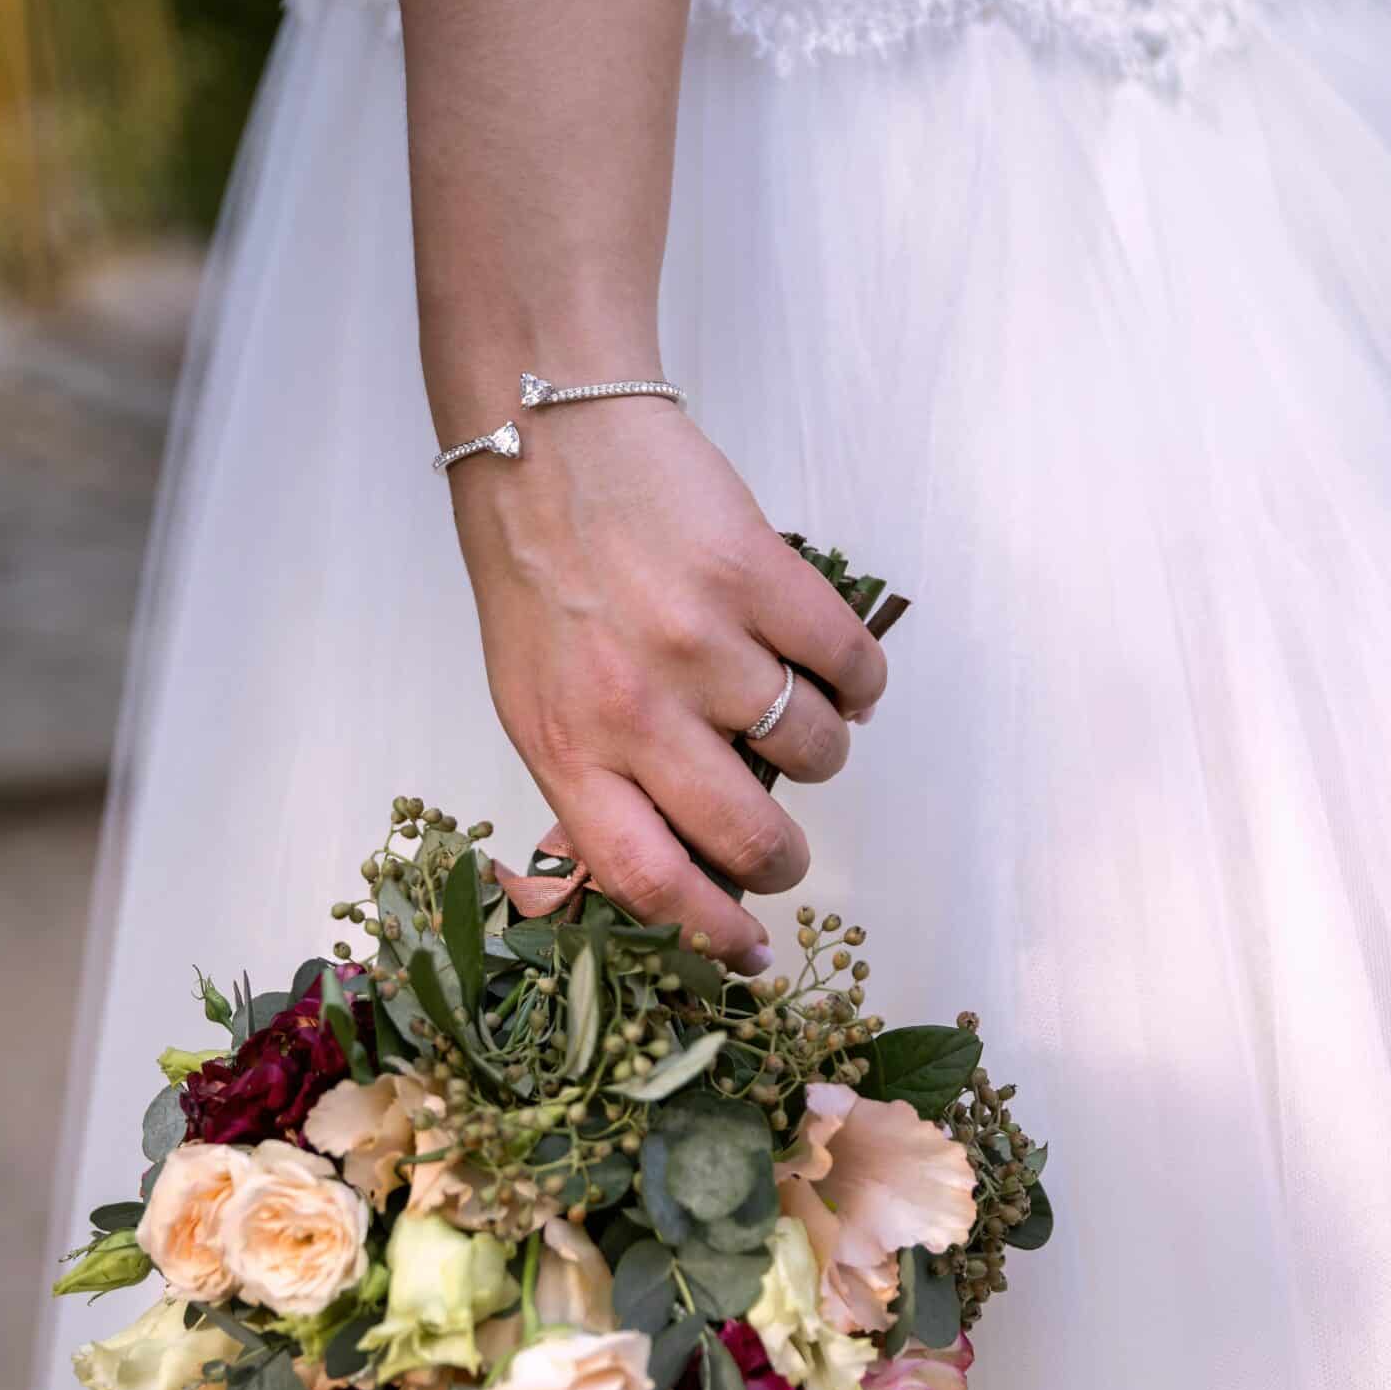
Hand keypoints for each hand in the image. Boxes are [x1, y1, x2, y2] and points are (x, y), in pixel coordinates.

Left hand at [447, 400, 888, 965]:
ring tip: (798, 717)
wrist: (548, 438)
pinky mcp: (756, 575)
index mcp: (567, 747)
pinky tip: (837, 673)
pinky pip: (850, 666)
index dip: (711, 933)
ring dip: (822, 750)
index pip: (648, 879)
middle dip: (785, 860)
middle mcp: (633, 706)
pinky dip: (859, 683)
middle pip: (748, 833)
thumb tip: (675, 866)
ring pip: (813, 749)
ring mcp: (699, 641)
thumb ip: (593, 781)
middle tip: (786, 847)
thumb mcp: (530, 699)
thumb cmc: (535, 576)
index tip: (752, 951)